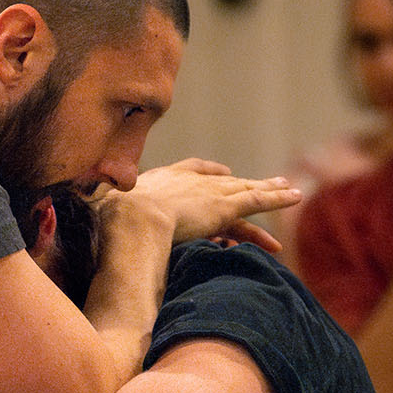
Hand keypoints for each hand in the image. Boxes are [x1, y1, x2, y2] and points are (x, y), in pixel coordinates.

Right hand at [105, 158, 300, 251]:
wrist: (129, 219)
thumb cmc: (112, 222)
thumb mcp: (110, 213)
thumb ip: (113, 213)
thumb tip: (95, 219)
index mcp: (164, 179)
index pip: (192, 170)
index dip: (208, 172)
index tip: (221, 173)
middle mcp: (190, 181)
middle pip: (224, 182)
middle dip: (243, 182)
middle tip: (265, 181)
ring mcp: (208, 193)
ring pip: (246, 190)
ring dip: (269, 189)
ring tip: (289, 189)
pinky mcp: (225, 206)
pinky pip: (258, 200)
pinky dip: (278, 197)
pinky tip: (296, 195)